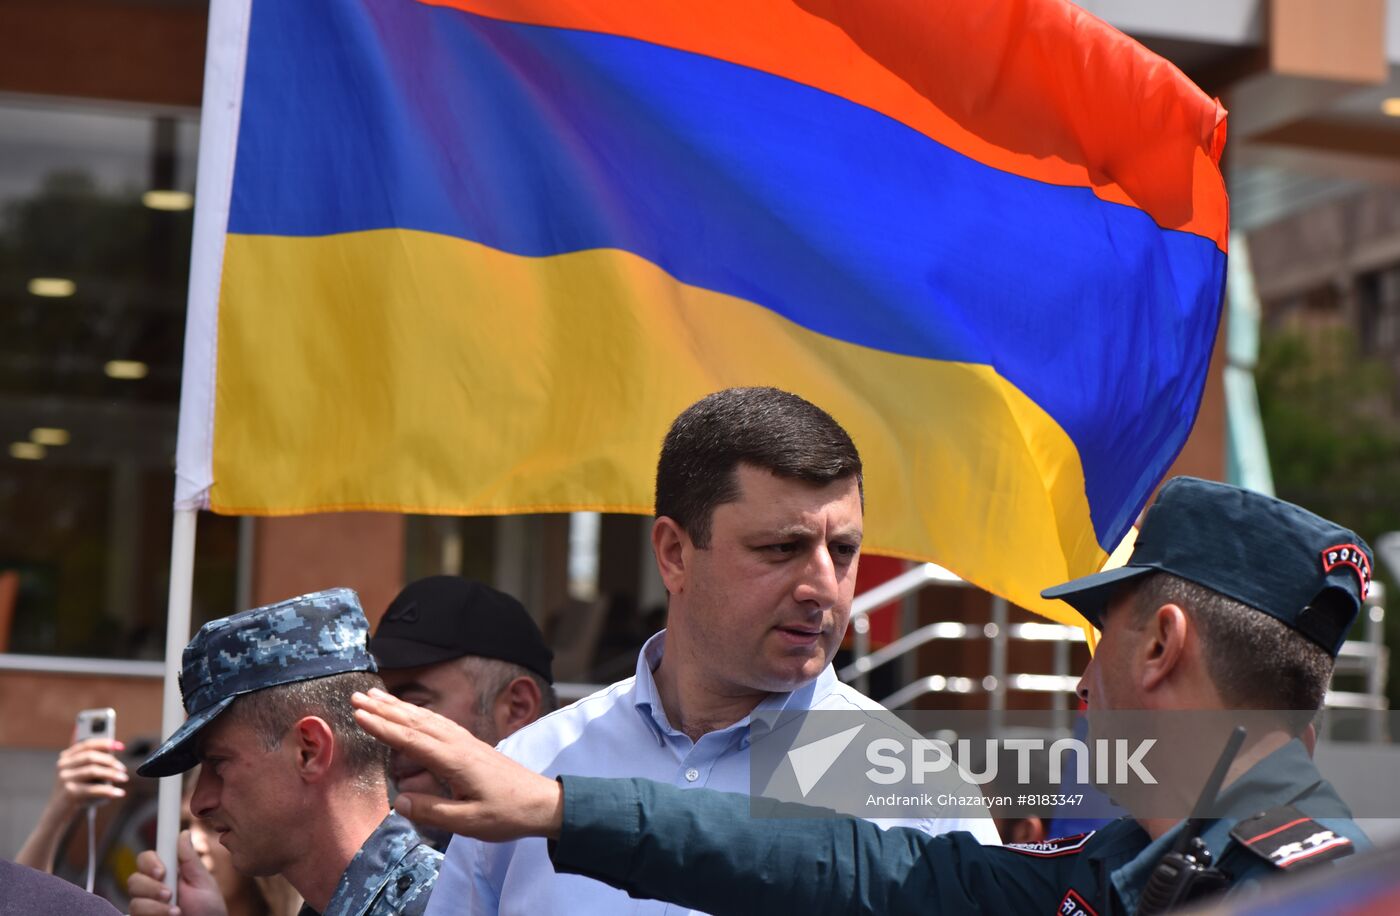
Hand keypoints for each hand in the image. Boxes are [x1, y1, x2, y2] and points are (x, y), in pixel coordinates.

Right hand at [51, 737, 127, 812]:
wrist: (57, 814)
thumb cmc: (74, 793)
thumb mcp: (80, 776)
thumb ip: (92, 763)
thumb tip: (113, 754)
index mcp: (66, 758)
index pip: (87, 745)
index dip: (104, 743)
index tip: (121, 746)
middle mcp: (63, 766)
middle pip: (91, 757)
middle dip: (110, 761)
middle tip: (123, 769)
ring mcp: (64, 779)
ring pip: (93, 770)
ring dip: (112, 774)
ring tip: (123, 778)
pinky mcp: (68, 792)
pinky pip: (93, 789)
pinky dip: (108, 790)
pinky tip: (118, 793)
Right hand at [127, 831, 228, 915]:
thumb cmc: (209, 909)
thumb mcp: (203, 882)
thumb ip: (189, 859)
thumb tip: (183, 833)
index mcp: (167, 873)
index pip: (146, 859)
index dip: (149, 862)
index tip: (162, 871)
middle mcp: (152, 889)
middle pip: (133, 879)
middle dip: (151, 887)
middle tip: (169, 894)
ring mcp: (146, 907)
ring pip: (134, 900)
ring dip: (155, 906)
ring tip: (176, 912)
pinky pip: (134, 915)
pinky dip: (153, 915)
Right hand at [351, 688, 563, 840]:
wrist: (541, 802)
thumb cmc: (506, 814)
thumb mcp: (468, 822)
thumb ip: (431, 812)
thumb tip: (397, 801)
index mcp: (454, 760)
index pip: (411, 739)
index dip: (383, 726)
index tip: (358, 714)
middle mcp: (458, 744)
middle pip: (415, 721)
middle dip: (384, 708)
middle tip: (356, 696)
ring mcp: (465, 741)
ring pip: (426, 718)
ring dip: (399, 706)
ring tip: (376, 695)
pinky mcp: (470, 745)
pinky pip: (438, 722)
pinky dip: (418, 713)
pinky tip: (410, 712)